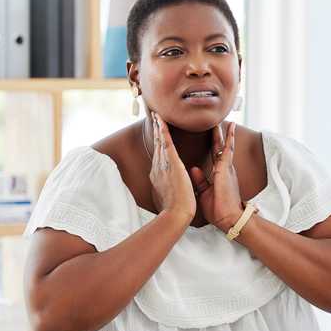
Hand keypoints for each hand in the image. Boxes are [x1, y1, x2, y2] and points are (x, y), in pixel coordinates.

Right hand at [148, 112, 196, 227]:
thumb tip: (165, 187)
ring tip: (157, 115)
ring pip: (160, 142)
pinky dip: (163, 131)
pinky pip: (166, 143)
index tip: (157, 136)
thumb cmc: (175, 211)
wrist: (176, 215)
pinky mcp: (171, 164)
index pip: (159, 156)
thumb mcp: (167, 197)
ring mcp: (163, 165)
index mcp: (159, 176)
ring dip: (158, 128)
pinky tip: (161, 121)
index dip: (157, 144)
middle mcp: (158, 168)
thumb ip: (166, 189)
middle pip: (157, 146)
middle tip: (154, 118)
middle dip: (156, 132)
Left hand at [190, 122, 244, 231]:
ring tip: (225, 120)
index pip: (215, 155)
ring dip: (223, 133)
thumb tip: (194, 168)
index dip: (213, 145)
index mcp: (219, 174)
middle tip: (216, 122)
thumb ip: (200, 180)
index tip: (212, 135)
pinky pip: (227, 149)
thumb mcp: (204, 192)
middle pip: (220, 147)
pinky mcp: (226, 168)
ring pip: (224, 145)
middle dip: (218, 135)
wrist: (228, 218)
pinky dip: (228, 138)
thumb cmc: (218, 209)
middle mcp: (224, 169)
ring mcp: (227, 168)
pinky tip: (230, 127)